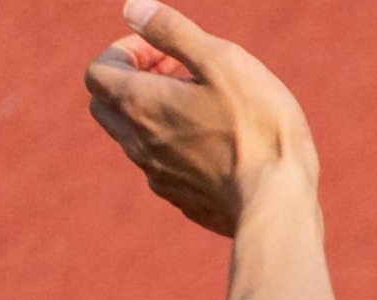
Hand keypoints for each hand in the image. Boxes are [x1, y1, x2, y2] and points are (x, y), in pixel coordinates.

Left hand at [83, 0, 314, 234]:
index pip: (97, 71)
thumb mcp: (220, 60)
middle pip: (104, 105)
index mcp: (139, 104)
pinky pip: (161, 166)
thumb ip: (172, 31)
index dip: (124, 52)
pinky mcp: (182, 200)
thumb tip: (133, 9)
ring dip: (154, 114)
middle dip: (130, 81)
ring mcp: (158, 177)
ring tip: (202, 107)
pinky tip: (215, 144)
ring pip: (133, 137)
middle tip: (176, 74)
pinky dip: (174, 146)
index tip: (164, 52)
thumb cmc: (256, 127)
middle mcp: (137, 144)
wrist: (279, 204)